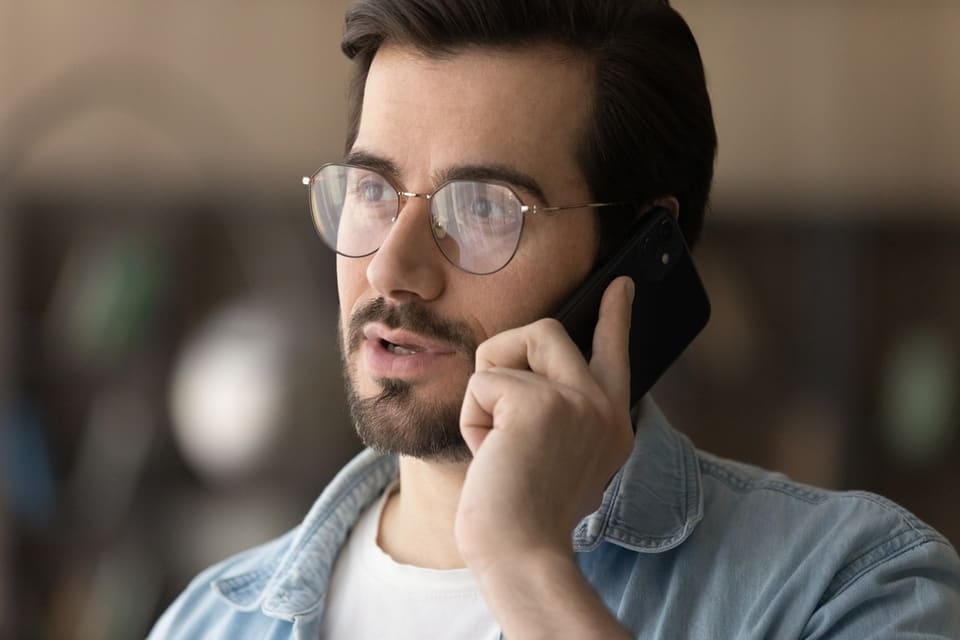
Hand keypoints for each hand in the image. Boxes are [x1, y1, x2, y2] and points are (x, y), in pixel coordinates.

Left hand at [456, 275, 635, 573]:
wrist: (521, 555)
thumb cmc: (525, 516)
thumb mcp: (556, 459)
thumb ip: (556, 414)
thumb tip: (520, 379)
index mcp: (611, 423)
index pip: (615, 352)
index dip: (615, 315)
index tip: (621, 284)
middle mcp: (604, 406)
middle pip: (545, 330)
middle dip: (504, 357)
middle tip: (498, 407)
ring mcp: (577, 400)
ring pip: (507, 348)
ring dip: (485, 393)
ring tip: (497, 444)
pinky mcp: (539, 403)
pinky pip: (482, 381)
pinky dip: (472, 418)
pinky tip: (490, 455)